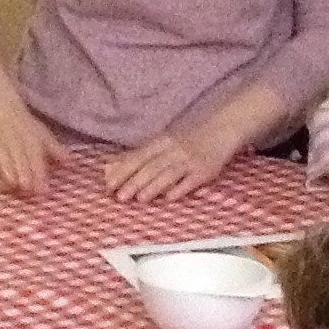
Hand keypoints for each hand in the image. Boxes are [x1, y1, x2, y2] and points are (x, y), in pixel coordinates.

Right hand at [0, 101, 58, 196]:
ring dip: (8, 176)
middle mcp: (16, 146)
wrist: (2, 108)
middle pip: (20, 165)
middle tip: (28, 191)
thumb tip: (72, 164)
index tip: (43, 192)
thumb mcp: (44, 135)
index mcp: (32, 144)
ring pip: (4, 163)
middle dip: (24, 178)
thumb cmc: (26, 126)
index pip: (37, 163)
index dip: (40, 178)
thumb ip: (57, 151)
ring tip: (13, 187)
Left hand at [104, 129, 234, 203]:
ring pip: (169, 173)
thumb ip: (135, 156)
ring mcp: (190, 160)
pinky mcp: (205, 170)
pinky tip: (169, 198)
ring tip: (139, 199)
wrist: (222, 128)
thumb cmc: (188, 139)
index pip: (138, 157)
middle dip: (134, 181)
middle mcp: (174, 150)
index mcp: (161, 142)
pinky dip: (179, 189)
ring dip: (153, 186)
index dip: (122, 171)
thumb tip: (107, 169)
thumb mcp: (161, 144)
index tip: (108, 184)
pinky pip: (191, 181)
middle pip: (151, 166)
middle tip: (120, 197)